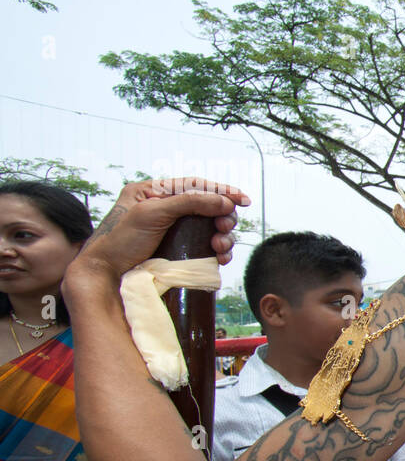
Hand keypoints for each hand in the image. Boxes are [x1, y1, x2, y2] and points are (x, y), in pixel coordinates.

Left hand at [74, 178, 249, 279]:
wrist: (105, 274)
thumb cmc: (119, 241)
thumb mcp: (152, 214)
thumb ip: (188, 202)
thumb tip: (223, 201)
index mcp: (154, 192)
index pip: (194, 186)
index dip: (221, 191)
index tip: (242, 200)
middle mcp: (166, 210)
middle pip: (207, 207)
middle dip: (222, 218)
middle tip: (224, 229)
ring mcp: (173, 232)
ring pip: (210, 229)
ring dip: (223, 237)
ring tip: (220, 248)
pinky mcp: (179, 252)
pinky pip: (206, 248)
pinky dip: (218, 252)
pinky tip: (220, 258)